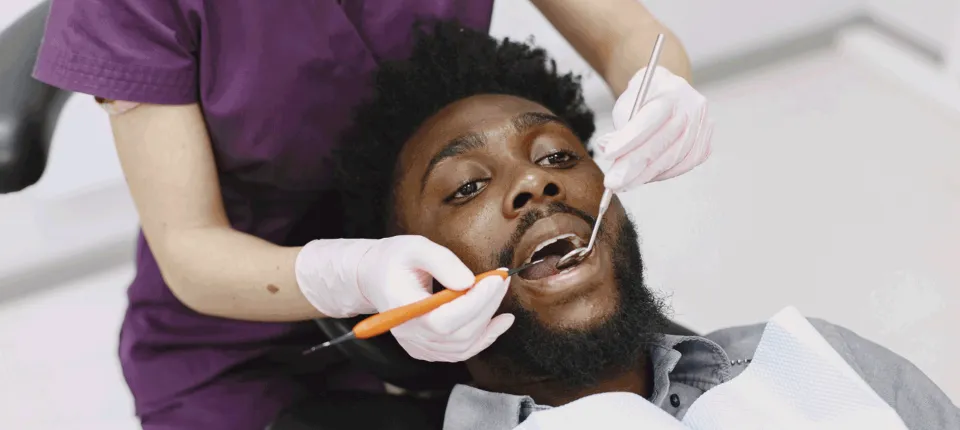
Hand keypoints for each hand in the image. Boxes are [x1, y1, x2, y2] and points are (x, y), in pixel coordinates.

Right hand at [295, 236, 513, 361]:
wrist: (373, 277)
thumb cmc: (393, 259)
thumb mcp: (415, 247)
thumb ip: (442, 262)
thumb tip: (470, 282)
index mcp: (402, 308)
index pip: (443, 320)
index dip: (474, 303)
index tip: (495, 279)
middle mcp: (408, 333)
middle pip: (457, 334)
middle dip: (487, 305)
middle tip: (502, 279)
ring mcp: (418, 345)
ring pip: (463, 346)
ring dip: (489, 321)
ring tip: (500, 293)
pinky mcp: (427, 348)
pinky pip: (460, 351)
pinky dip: (484, 338)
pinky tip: (500, 321)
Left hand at [595, 66, 713, 191]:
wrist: (665, 94)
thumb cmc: (643, 99)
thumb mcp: (626, 104)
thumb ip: (619, 127)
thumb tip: (607, 148)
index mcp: (671, 90)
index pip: (650, 118)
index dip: (629, 139)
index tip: (608, 155)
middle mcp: (692, 106)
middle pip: (663, 142)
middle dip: (634, 166)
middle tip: (613, 182)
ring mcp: (702, 125)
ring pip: (674, 158)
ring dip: (645, 175)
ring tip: (623, 183)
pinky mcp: (704, 143)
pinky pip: (683, 165)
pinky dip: (662, 174)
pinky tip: (644, 178)